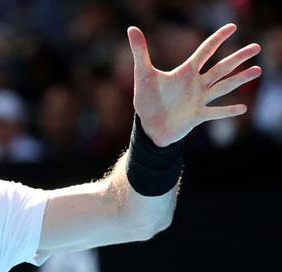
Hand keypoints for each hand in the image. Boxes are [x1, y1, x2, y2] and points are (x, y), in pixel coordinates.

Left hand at [127, 23, 260, 146]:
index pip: (205, 51)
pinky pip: (215, 113)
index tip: (232, 27)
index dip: (217, 39)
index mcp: (185, 72)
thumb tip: (131, 28)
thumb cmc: (146, 100)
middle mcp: (196, 85)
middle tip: (257, 47)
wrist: (148, 126)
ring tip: (258, 70)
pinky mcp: (198, 117)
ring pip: (223, 87)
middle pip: (221, 68)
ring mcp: (199, 100)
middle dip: (238, 58)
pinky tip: (243, 108)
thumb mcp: (142, 74)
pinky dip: (228, 111)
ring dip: (240, 80)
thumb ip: (140, 51)